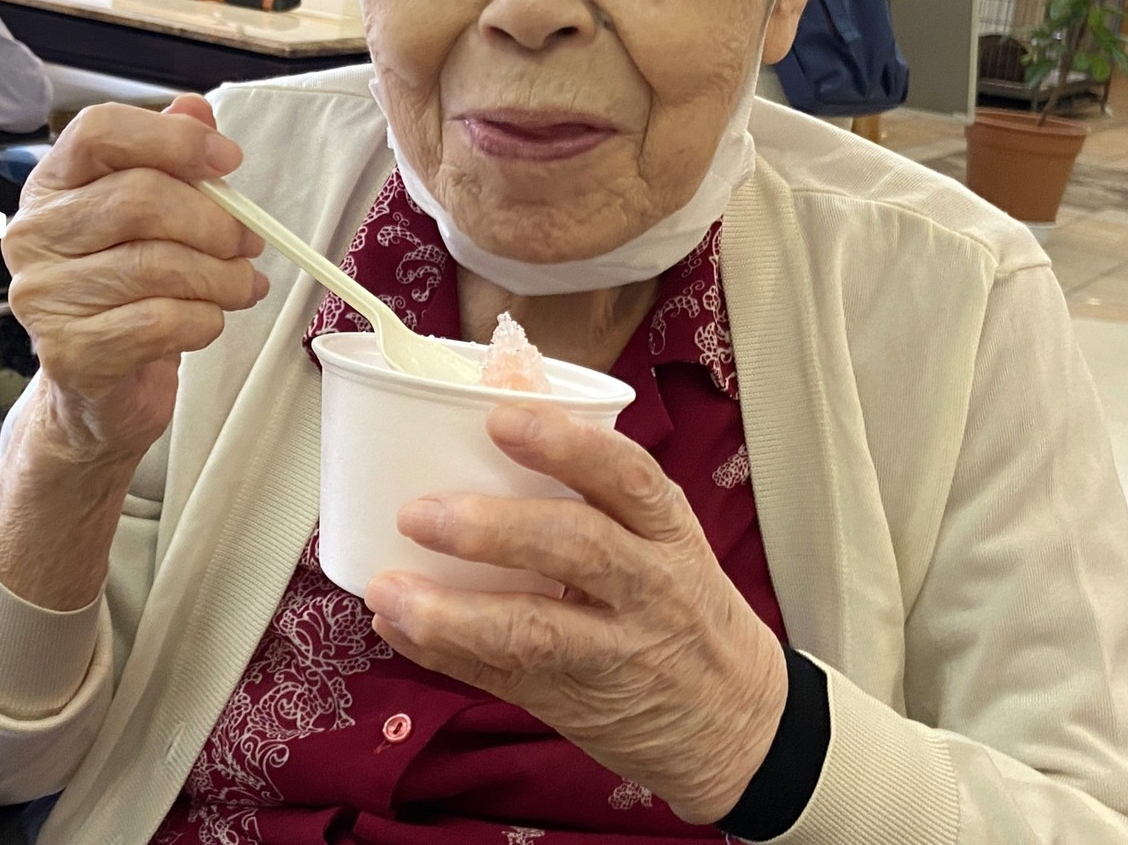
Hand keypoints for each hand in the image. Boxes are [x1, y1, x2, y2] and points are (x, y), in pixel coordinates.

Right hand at [2, 96, 267, 466]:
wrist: (98, 389)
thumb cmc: (125, 295)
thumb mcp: (152, 220)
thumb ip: (171, 159)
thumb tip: (196, 110)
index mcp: (52, 187)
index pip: (98, 132)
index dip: (172, 138)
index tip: (226, 159)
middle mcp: (34, 235)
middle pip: (140, 199)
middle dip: (214, 221)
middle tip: (248, 240)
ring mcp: (45, 296)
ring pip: (159, 265)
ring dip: (222, 277)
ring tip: (240, 285)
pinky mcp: (71, 353)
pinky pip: (162, 322)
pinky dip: (205, 320)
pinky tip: (208, 319)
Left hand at [363, 403, 787, 823]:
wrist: (739, 724)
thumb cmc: (684, 603)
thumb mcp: (664, 536)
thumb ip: (596, 488)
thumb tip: (497, 403)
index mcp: (668, 528)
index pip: (627, 475)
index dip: (564, 444)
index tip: (499, 419)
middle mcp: (650, 586)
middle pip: (576, 548)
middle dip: (491, 530)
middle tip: (417, 513)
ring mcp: (616, 652)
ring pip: (534, 631)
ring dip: (452, 612)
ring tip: (389, 590)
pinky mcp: (579, 705)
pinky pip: (504, 679)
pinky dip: (445, 654)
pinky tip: (399, 627)